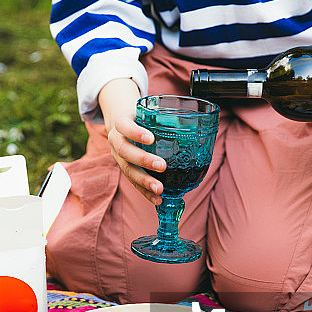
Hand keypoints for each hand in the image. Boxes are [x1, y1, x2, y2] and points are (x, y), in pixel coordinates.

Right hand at [98, 78, 165, 203]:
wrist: (122, 124)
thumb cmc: (141, 118)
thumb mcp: (147, 112)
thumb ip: (164, 118)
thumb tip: (196, 123)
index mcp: (121, 123)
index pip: (124, 125)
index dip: (135, 133)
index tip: (151, 138)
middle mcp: (116, 141)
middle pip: (125, 151)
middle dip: (143, 160)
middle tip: (162, 165)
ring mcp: (118, 157)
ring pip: (128, 170)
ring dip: (144, 181)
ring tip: (159, 189)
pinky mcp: (125, 170)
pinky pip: (134, 183)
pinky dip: (146, 192)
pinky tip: (157, 199)